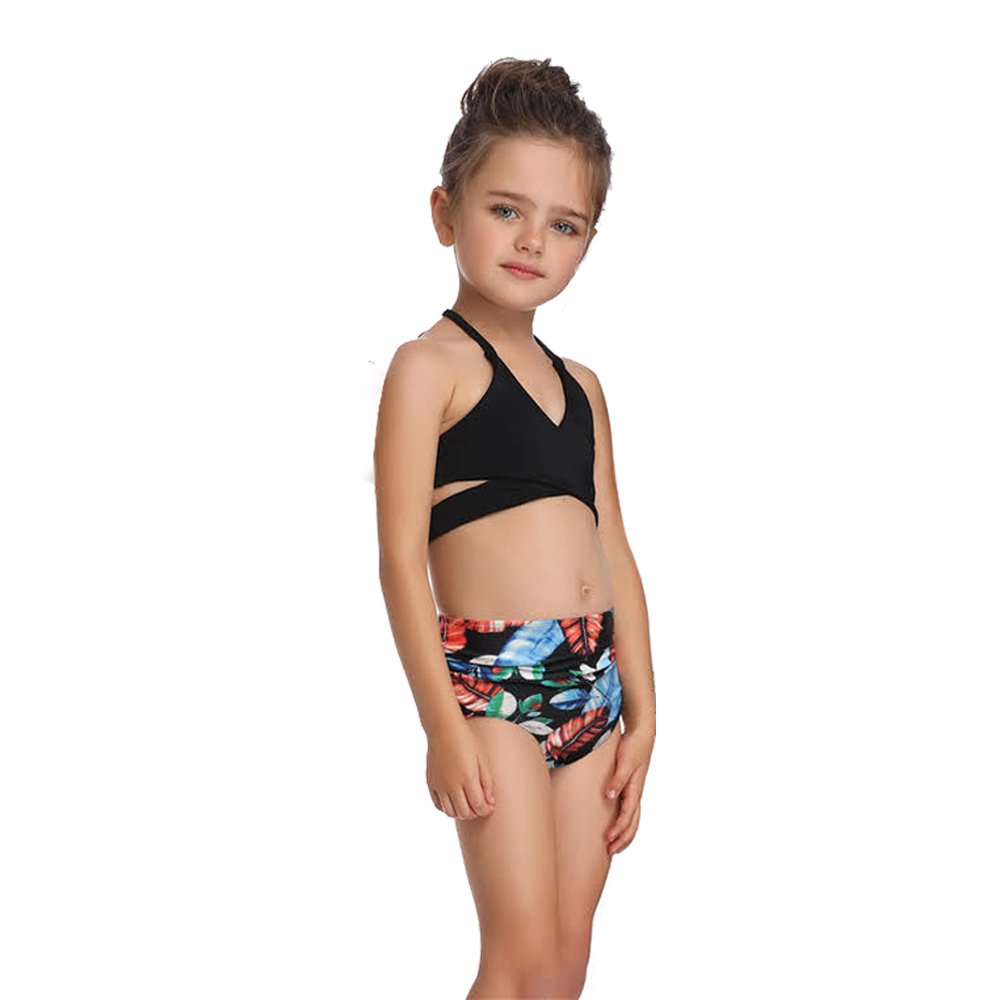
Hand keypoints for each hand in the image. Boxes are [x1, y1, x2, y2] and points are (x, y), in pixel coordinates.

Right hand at [426, 722, 496, 820]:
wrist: (443, 729)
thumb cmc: (466, 741)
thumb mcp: (482, 759)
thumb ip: (487, 782)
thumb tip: (491, 802)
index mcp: (468, 777)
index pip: (479, 806)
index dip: (486, 810)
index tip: (490, 806)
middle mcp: (452, 784)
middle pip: (465, 812)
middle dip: (475, 812)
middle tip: (480, 804)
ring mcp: (440, 785)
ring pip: (451, 812)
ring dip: (461, 812)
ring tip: (467, 802)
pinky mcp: (431, 783)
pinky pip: (438, 805)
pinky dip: (447, 808)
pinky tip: (454, 800)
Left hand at [604, 726, 653, 855]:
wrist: (641, 736)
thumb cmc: (633, 747)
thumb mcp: (624, 762)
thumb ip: (617, 779)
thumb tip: (610, 796)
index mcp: (635, 790)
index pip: (627, 816)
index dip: (618, 829)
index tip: (608, 839)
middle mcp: (636, 794)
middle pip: (633, 823)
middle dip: (623, 839)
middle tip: (610, 852)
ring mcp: (635, 792)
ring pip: (633, 820)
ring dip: (625, 835)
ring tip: (613, 846)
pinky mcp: (631, 789)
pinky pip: (630, 812)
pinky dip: (625, 824)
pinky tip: (616, 828)